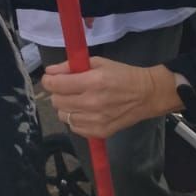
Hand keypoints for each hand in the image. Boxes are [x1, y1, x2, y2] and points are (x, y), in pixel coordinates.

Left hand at [42, 61, 180, 139]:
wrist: (147, 95)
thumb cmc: (122, 75)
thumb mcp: (98, 62)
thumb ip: (72, 66)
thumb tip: (50, 72)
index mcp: (93, 81)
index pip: (56, 85)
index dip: (48, 80)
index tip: (51, 78)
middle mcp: (92, 102)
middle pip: (57, 101)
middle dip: (58, 93)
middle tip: (68, 88)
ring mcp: (96, 120)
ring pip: (63, 116)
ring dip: (66, 107)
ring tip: (78, 100)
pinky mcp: (99, 132)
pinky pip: (74, 127)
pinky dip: (76, 119)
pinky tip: (86, 111)